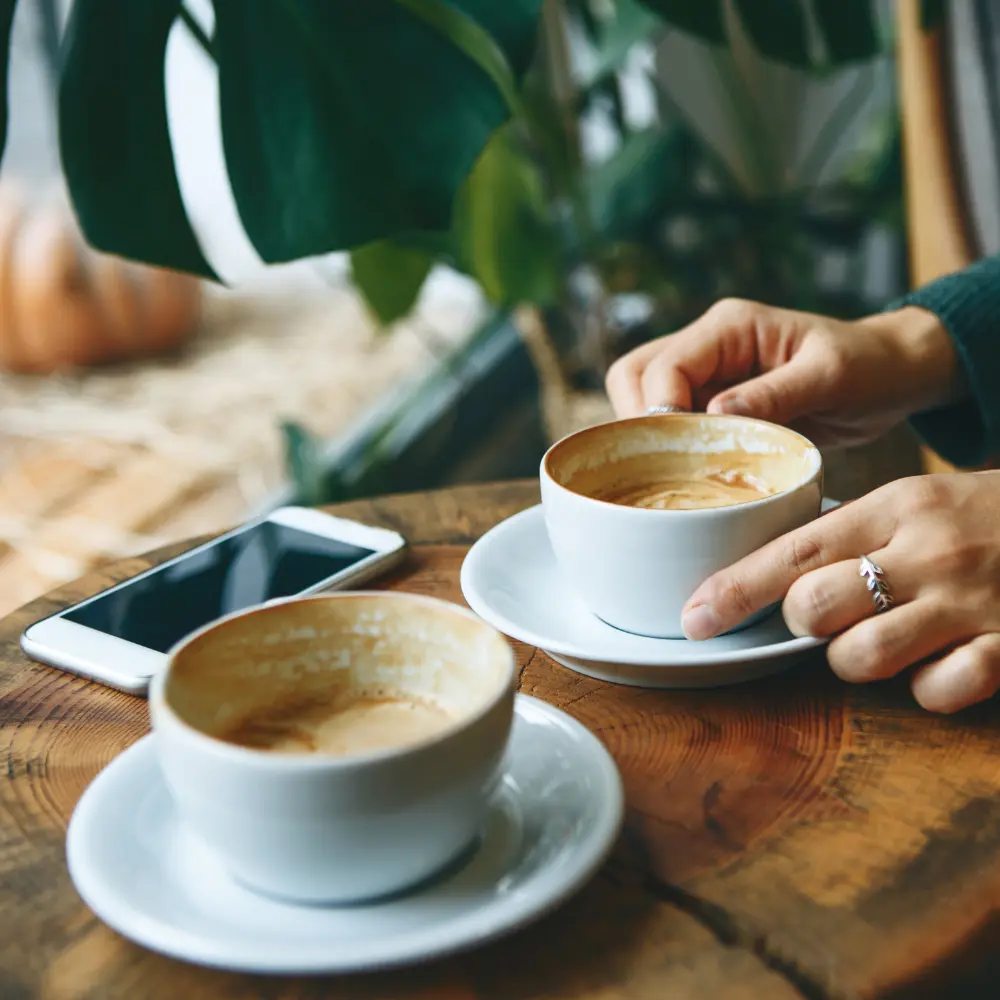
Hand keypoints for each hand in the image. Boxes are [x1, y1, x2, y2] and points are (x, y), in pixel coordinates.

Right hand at [605, 299, 963, 446]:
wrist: (890, 375)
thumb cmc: (869, 367)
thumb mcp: (830, 377)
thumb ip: (775, 394)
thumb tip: (715, 416)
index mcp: (729, 326)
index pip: (665, 366)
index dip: (659, 412)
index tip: (677, 455)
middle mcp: (706, 344)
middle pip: (633, 377)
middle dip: (638, 423)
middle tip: (663, 470)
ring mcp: (705, 373)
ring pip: (640, 400)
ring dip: (647, 438)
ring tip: (674, 476)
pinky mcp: (709, 402)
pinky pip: (668, 424)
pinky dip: (668, 450)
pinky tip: (688, 478)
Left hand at [682, 472, 999, 712]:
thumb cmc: (988, 516)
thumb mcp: (919, 501)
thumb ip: (851, 533)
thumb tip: (769, 577)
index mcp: (897, 506)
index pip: (793, 550)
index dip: (734, 589)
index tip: (693, 618)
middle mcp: (928, 551)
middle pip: (813, 606)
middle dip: (801, 623)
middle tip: (821, 616)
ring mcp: (972, 603)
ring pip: (859, 656)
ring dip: (852, 659)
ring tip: (879, 640)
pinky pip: (934, 693)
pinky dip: (924, 689)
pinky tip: (939, 664)